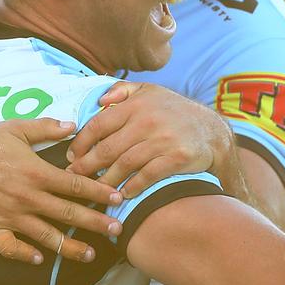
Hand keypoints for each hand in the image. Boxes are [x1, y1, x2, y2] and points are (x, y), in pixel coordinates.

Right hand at [0, 117, 123, 265]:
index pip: (76, 185)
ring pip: (46, 235)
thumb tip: (74, 125)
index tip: (118, 199)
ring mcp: (11, 215)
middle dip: (95, 222)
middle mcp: (28, 197)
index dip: (99, 192)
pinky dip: (25, 255)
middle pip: (68, 213)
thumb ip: (47, 127)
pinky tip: (40, 259)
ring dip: (70, 246)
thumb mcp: (17, 128)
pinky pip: (10, 247)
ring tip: (91, 253)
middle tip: (117, 230)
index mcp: (37, 173)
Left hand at [66, 82, 232, 197]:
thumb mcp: (150, 91)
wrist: (213, 131)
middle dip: (87, 166)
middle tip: (75, 177)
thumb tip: (99, 99)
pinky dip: (133, 187)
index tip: (71, 156)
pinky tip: (124, 194)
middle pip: (108, 148)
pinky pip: (148, 175)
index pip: (99, 124)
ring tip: (95, 190)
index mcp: (137, 105)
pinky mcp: (177, 157)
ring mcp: (163, 140)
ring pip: (125, 164)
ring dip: (106, 181)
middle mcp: (148, 121)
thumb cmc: (174, 111)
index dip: (81, 142)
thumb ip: (123, 90)